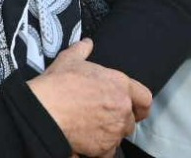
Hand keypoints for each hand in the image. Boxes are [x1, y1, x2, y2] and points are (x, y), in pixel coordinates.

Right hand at [25, 40, 146, 157]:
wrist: (46, 111)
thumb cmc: (58, 84)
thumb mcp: (69, 60)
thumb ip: (82, 50)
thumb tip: (86, 43)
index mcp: (120, 84)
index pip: (145, 98)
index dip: (140, 105)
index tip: (133, 108)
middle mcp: (122, 107)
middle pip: (132, 119)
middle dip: (120, 120)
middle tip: (104, 117)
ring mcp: (115, 129)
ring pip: (120, 135)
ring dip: (110, 133)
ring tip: (93, 128)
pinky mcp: (105, 147)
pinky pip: (109, 151)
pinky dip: (101, 148)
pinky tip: (88, 141)